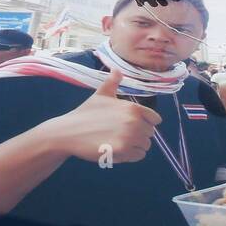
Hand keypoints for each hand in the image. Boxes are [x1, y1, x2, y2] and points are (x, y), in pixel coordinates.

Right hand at [45, 69, 161, 162]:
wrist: (70, 132)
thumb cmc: (86, 112)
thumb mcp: (101, 94)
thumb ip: (113, 81)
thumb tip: (117, 69)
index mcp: (133, 108)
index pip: (155, 119)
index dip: (146, 122)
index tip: (133, 125)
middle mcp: (134, 122)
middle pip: (150, 134)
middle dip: (139, 135)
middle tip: (121, 134)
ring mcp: (129, 137)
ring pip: (145, 146)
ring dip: (135, 146)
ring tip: (119, 142)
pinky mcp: (122, 151)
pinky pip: (138, 156)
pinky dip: (130, 156)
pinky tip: (117, 150)